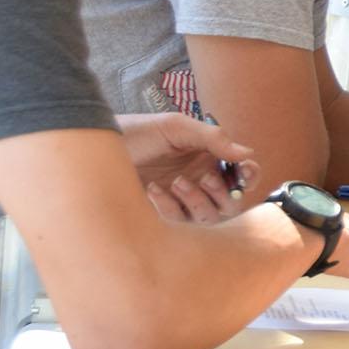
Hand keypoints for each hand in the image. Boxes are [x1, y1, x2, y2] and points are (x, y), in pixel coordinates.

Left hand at [117, 113, 258, 224]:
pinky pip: (178, 221)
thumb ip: (214, 138)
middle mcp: (200, 180)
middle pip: (231, 202)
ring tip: (175, 182)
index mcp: (209, 157)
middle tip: (204, 177)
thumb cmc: (139, 132)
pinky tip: (152, 189)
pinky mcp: (162, 214)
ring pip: (208, 216)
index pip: (242, 173)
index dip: (248, 176)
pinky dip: (169, 206)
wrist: (99, 149)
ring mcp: (182, 199)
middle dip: (222, 192)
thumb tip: (247, 154)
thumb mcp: (177, 127)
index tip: (243, 173)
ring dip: (196, 200)